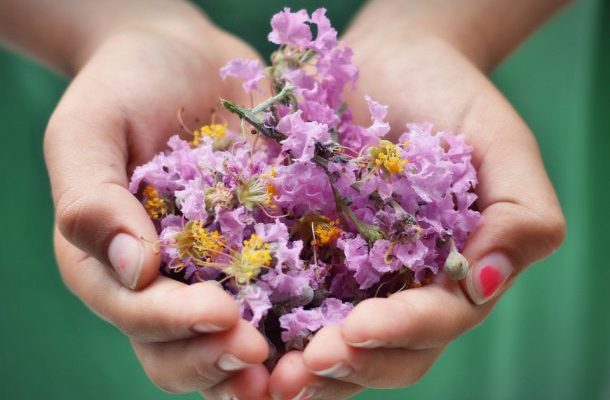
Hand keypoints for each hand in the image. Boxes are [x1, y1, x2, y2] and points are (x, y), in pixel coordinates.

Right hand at [45, 10, 270, 398]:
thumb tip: (134, 270)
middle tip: (260, 357)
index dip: (176, 324)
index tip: (220, 312)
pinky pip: (280, 296)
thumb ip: (93, 199)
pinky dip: (301, 321)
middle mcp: (163, 282)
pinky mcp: (263, 250)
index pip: (137, 313)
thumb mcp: (89, 130)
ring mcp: (215, 270)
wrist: (183, 58)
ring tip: (298, 370)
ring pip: (229, 340)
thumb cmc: (125, 85)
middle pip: (181, 349)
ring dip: (259, 365)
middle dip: (218, 358)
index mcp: (110, 264)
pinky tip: (332, 324)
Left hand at [267, 33, 565, 399]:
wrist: (390, 63)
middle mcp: (403, 287)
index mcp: (452, 273)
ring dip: (306, 369)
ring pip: (337, 344)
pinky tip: (239, 334)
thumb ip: (520, 215)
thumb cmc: (451, 98)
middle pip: (383, 352)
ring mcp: (354, 277)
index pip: (433, 322)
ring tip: (267, 376)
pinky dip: (271, 326)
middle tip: (299, 373)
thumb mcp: (502, 144)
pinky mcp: (309, 256)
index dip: (398, 334)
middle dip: (346, 366)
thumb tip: (486, 282)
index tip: (355, 330)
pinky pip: (292, 300)